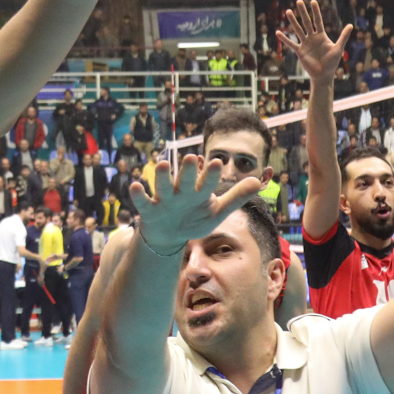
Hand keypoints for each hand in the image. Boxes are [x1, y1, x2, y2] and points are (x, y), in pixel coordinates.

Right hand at [128, 154, 261, 255]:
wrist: (169, 236)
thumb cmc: (194, 219)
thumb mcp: (216, 211)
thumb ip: (236, 197)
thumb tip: (258, 181)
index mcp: (199, 192)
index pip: (207, 182)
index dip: (211, 174)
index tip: (217, 163)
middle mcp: (181, 192)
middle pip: (186, 180)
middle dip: (189, 171)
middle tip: (192, 158)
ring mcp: (164, 200)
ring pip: (163, 187)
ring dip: (163, 177)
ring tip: (163, 164)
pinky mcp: (149, 210)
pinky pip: (143, 202)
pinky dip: (138, 195)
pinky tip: (134, 186)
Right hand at [275, 0, 352, 83]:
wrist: (324, 75)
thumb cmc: (332, 62)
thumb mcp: (338, 48)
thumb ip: (343, 36)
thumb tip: (351, 25)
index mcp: (321, 36)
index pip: (318, 21)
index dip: (316, 11)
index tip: (313, 1)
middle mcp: (312, 38)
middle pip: (307, 22)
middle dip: (303, 12)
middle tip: (299, 1)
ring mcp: (305, 44)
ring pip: (298, 30)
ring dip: (293, 21)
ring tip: (288, 11)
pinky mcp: (300, 51)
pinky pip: (291, 44)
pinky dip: (284, 39)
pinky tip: (278, 32)